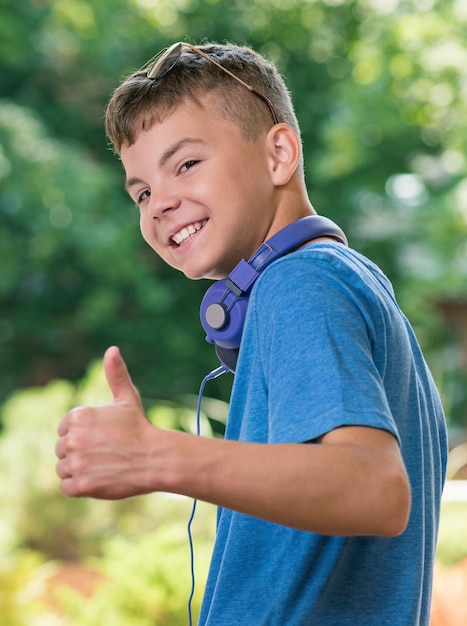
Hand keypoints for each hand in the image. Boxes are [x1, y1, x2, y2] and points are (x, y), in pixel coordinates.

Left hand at [55, 346, 154, 498]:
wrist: (154, 458)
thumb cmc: (139, 428)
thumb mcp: (127, 398)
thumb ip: (115, 374)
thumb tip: (112, 349)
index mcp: (78, 416)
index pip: (64, 429)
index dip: (82, 435)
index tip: (100, 438)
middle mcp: (73, 438)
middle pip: (62, 449)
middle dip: (79, 453)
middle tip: (104, 453)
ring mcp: (76, 462)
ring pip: (63, 469)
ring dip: (78, 471)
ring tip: (102, 466)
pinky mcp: (80, 485)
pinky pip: (66, 487)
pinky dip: (79, 487)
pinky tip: (98, 479)